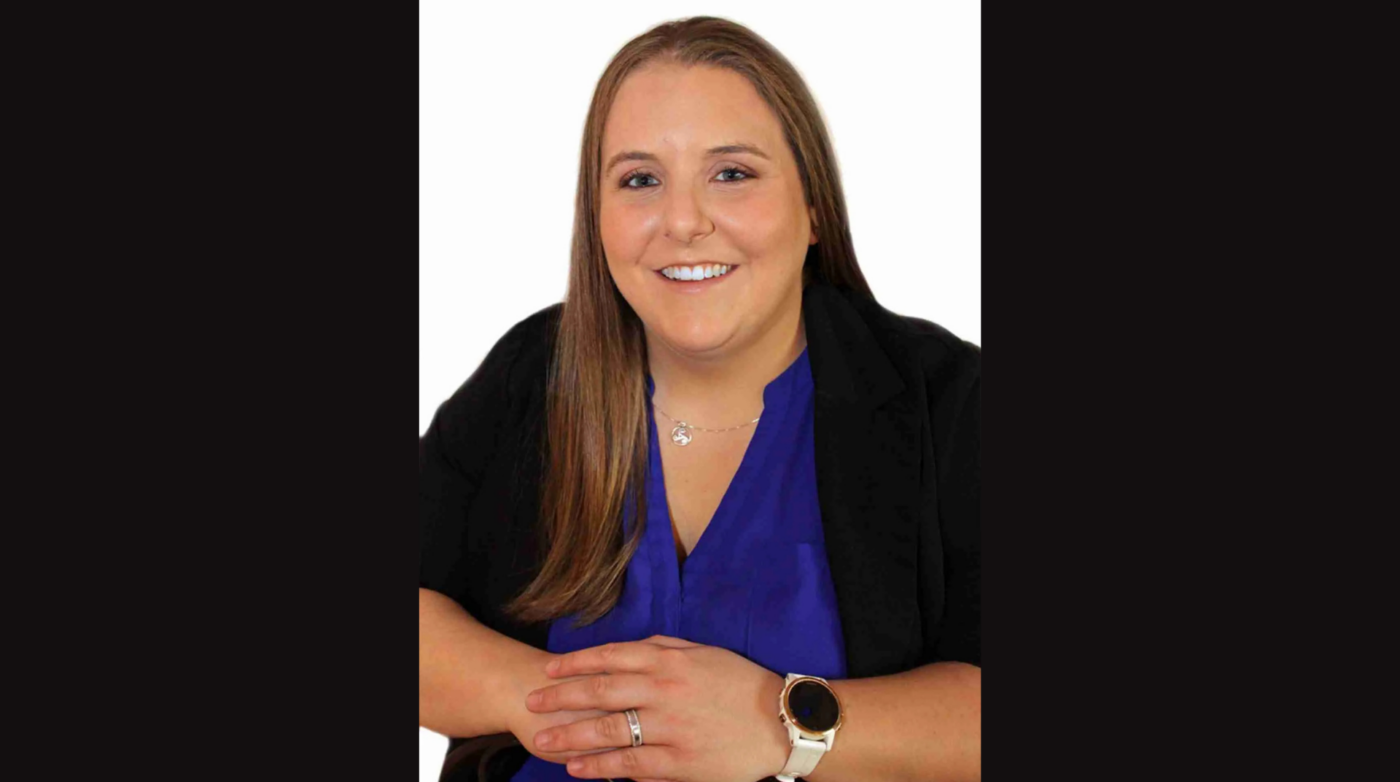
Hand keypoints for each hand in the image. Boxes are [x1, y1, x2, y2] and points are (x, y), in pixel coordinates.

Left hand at [524, 635, 789, 781]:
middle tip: (532, 702)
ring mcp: (670, 728)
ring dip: (570, 736)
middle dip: (560, 698)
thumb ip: (664, 648)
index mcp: (670, 661)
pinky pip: (630, 765)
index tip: (549, 669)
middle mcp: (665, 691)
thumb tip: (629, 649)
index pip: (611, 658)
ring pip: (608, 731)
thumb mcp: (704, 653)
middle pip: (600, 693)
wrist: (781, 723)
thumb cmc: (742, 684)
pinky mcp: (679, 762)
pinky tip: (577, 769)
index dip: (575, 664)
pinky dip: (600, 767)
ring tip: (543, 740)